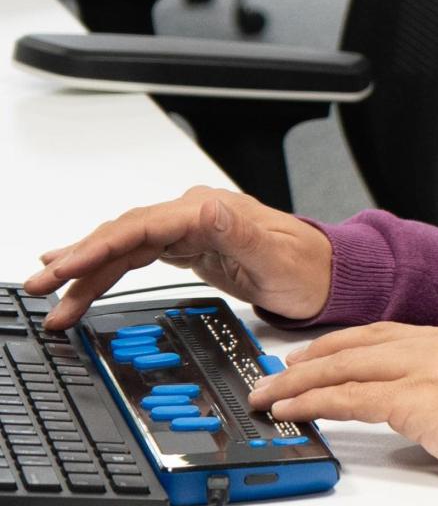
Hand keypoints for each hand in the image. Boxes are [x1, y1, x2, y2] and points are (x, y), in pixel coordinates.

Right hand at [26, 186, 332, 329]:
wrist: (329, 275)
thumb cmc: (308, 268)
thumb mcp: (276, 256)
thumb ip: (240, 233)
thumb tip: (204, 209)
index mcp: (207, 211)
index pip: (138, 228)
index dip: (98, 248)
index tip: (66, 268)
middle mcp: (193, 214)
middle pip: (121, 236)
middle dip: (77, 261)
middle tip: (39, 287)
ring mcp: (189, 230)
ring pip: (123, 248)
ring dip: (86, 273)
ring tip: (49, 297)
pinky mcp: (190, 247)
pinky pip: (136, 258)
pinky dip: (106, 271)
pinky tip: (79, 279)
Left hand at [248, 322, 437, 486]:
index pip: (389, 335)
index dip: (348, 344)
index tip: (323, 353)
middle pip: (359, 343)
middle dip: (315, 357)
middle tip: (281, 370)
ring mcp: (425, 368)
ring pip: (346, 366)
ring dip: (300, 380)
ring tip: (271, 393)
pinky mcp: (415, 400)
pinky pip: (349, 398)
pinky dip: (314, 402)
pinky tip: (292, 410)